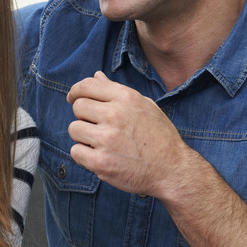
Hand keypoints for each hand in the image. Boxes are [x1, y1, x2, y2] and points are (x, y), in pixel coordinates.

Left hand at [66, 71, 192, 198]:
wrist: (173, 171)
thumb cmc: (160, 138)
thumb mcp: (145, 106)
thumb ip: (117, 90)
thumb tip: (96, 75)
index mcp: (126, 98)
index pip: (87, 85)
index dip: (76, 91)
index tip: (73, 98)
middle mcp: (115, 115)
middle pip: (78, 107)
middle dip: (83, 117)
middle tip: (96, 127)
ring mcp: (107, 139)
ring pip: (74, 129)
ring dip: (83, 137)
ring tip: (101, 144)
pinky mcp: (101, 162)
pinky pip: (75, 152)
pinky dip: (83, 156)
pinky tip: (99, 157)